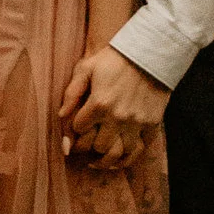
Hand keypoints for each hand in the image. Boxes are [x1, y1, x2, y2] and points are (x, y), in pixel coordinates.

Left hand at [59, 43, 168, 169]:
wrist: (150, 53)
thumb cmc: (114, 59)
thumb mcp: (87, 68)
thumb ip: (72, 92)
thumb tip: (61, 115)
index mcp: (99, 103)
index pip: (79, 129)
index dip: (76, 128)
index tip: (78, 126)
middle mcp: (117, 117)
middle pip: (98, 146)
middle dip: (90, 146)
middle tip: (87, 144)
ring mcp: (136, 123)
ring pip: (119, 154)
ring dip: (107, 159)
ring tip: (99, 160)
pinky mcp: (152, 124)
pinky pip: (139, 150)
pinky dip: (128, 158)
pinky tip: (119, 159)